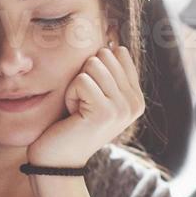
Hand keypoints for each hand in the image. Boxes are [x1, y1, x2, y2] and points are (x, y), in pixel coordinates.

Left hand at [25, 45, 144, 167]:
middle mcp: (134, 103)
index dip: (95, 69)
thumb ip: (109, 70)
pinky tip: (72, 115)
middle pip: (105, 55)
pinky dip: (70, 95)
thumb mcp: (96, 94)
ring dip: (76, 85)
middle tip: (82, 103)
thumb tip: (113, 37)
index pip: (118, 53)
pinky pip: (81, 80)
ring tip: (78, 109)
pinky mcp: (104, 112)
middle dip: (84, 75)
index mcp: (136, 97)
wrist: (59, 160)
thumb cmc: (71, 123)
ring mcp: (122, 108)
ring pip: (93, 64)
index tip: (91, 95)